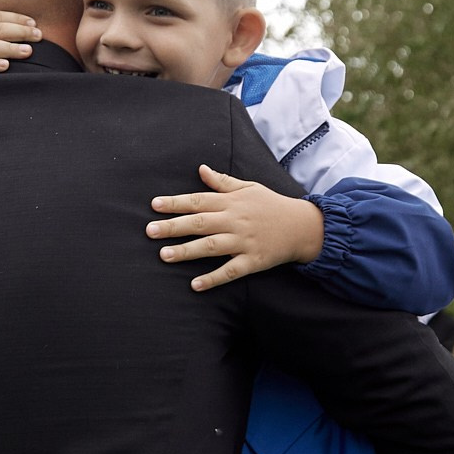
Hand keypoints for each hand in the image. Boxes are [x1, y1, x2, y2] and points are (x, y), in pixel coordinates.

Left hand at [148, 166, 325, 292]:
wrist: (303, 226)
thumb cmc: (272, 205)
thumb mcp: (249, 187)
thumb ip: (223, 182)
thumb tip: (201, 169)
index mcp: (232, 202)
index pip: (198, 201)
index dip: (176, 203)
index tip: (154, 205)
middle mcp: (235, 221)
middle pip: (200, 223)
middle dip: (173, 226)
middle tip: (149, 231)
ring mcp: (244, 241)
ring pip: (211, 247)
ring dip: (187, 251)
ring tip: (164, 255)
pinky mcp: (254, 261)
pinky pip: (231, 271)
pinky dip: (214, 278)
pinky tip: (195, 284)